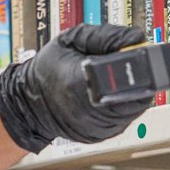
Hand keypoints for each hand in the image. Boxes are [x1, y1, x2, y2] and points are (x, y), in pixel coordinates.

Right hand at [0, 24, 153, 152]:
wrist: (30, 106)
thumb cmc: (47, 72)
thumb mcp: (69, 40)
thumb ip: (104, 35)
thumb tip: (135, 38)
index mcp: (79, 83)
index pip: (125, 75)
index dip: (137, 60)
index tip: (135, 49)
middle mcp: (91, 111)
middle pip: (138, 91)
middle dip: (139, 74)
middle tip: (127, 62)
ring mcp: (100, 126)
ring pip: (137, 104)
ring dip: (134, 88)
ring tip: (114, 78)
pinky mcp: (106, 134)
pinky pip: (128, 115)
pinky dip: (126, 102)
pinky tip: (110, 93)